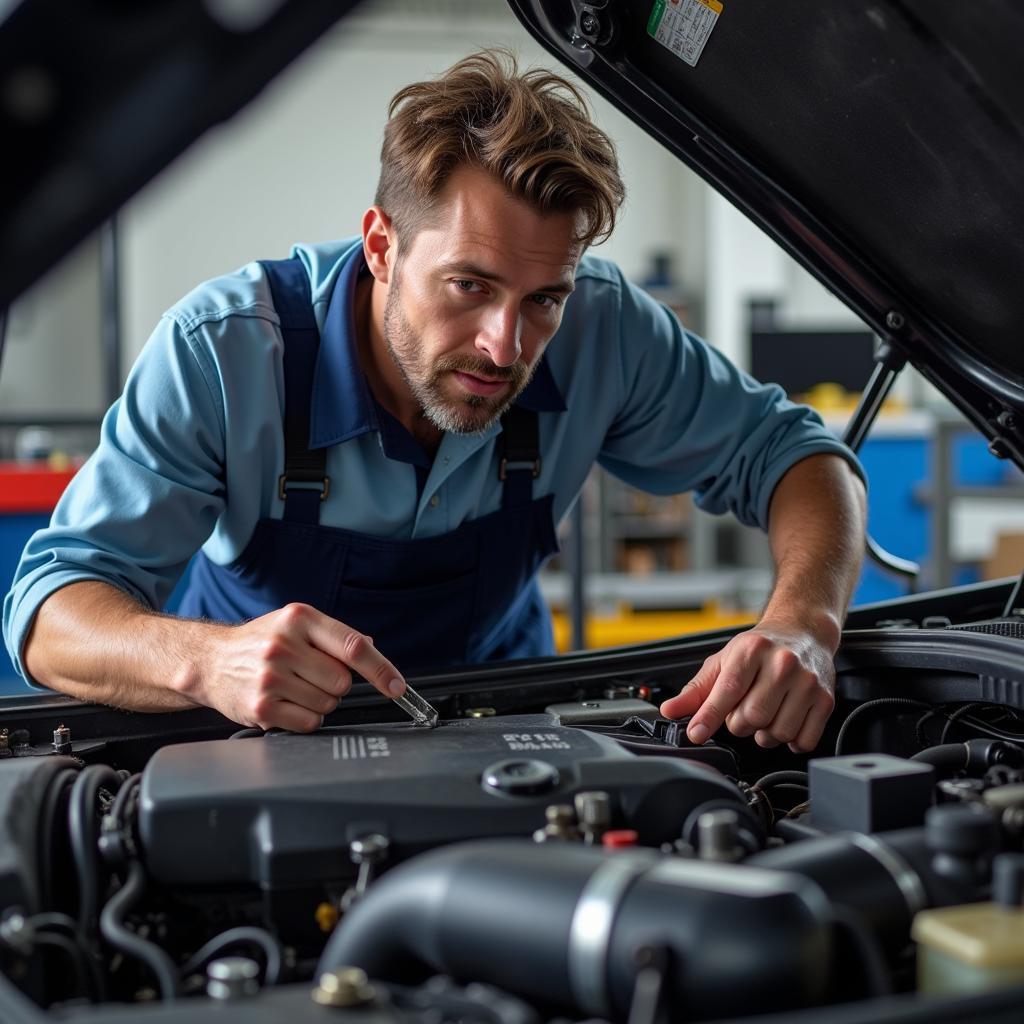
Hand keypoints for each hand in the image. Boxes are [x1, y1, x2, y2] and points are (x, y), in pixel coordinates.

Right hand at [186, 603, 405, 732]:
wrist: (210, 661)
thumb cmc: (258, 642)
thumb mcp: (295, 625)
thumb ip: (334, 636)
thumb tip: (373, 649)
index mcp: (299, 619)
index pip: (352, 647)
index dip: (381, 669)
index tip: (397, 687)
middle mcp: (284, 645)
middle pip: (343, 681)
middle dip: (335, 684)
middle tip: (310, 675)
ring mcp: (271, 677)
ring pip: (328, 704)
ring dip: (319, 701)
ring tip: (293, 687)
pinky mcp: (261, 707)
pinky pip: (309, 722)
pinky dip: (305, 717)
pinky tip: (286, 702)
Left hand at [659, 624, 836, 751]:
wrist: (802, 631)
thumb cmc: (759, 648)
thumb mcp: (723, 661)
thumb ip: (696, 690)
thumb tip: (670, 711)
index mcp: (752, 650)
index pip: (727, 690)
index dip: (709, 716)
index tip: (696, 733)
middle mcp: (782, 663)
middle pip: (752, 717)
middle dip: (739, 723)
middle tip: (742, 710)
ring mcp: (807, 682)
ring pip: (777, 732)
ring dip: (764, 734)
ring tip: (763, 715)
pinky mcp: (825, 699)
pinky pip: (804, 740)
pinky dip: (790, 740)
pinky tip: (784, 721)